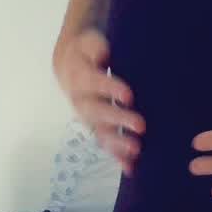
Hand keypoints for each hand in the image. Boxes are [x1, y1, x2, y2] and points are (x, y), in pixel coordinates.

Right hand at [53, 29, 145, 177]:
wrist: (69, 65)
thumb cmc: (87, 51)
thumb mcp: (89, 42)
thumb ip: (95, 47)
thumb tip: (102, 55)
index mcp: (80, 76)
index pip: (94, 82)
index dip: (110, 88)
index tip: (129, 95)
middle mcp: (81, 100)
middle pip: (97, 112)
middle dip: (118, 119)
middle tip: (141, 126)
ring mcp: (88, 117)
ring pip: (99, 132)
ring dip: (117, 143)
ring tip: (136, 150)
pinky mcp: (96, 128)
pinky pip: (104, 144)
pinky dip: (117, 157)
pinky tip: (130, 168)